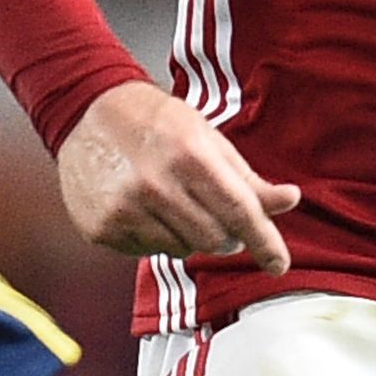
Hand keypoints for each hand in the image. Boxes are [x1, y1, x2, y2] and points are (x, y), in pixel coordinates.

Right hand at [58, 80, 298, 271]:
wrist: (86, 111)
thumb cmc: (155, 122)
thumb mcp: (206, 138)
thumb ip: (247, 178)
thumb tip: (289, 200)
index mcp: (189, 155)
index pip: (238, 211)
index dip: (264, 241)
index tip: (279, 264)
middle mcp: (155, 185)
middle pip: (214, 240)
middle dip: (224, 234)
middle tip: (211, 211)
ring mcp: (125, 210)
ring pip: (182, 250)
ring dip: (188, 236)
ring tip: (170, 202)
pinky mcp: (102, 228)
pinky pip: (147, 252)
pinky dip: (155, 237)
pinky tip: (143, 208)